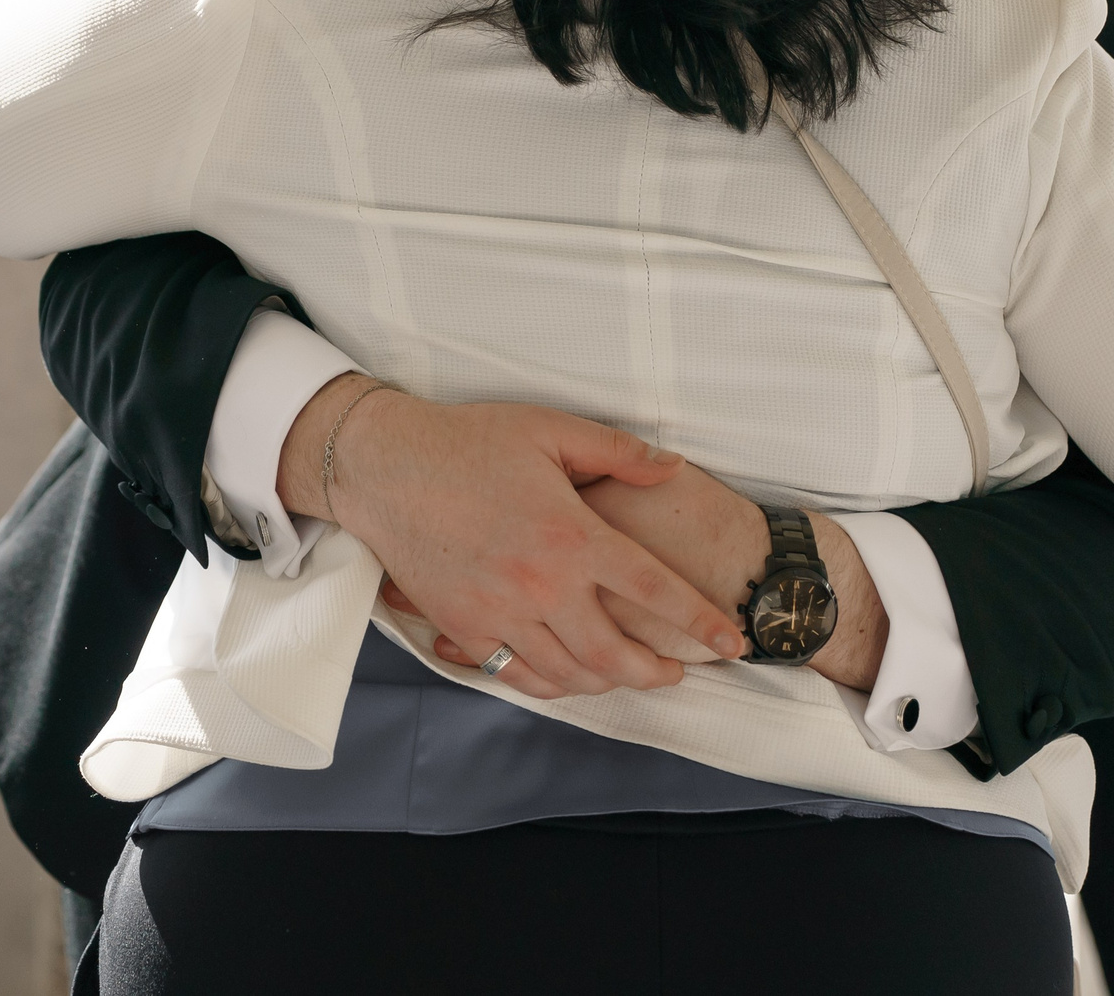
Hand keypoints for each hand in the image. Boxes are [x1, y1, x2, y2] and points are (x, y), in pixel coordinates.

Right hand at [392, 465, 893, 692]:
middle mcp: (542, 584)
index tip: (731, 642)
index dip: (700, 622)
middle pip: (615, 653)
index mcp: (572, 534)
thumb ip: (618, 452)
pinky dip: (547, 685)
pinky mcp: (461, 626)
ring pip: (567, 673)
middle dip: (655, 673)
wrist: (382, 465)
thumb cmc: (466, 440)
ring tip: (625, 677)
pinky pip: (513, 674)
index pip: (655, 590)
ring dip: (606, 684)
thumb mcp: (549, 428)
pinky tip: (563, 679)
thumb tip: (672, 466)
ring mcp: (499, 612)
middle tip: (674, 674)